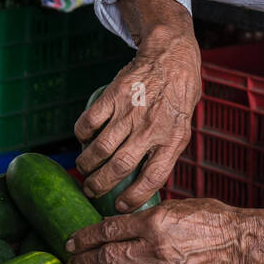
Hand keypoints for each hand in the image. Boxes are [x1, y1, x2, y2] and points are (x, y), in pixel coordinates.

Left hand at [61, 199, 263, 263]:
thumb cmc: (210, 218)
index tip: (70, 244)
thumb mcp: (174, 206)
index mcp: (151, 222)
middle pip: (105, 258)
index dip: (83, 237)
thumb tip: (119, 222)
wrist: (239, 241)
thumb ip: (146, 216)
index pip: (107, 230)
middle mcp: (151, 249)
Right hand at [73, 5, 200, 211]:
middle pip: (120, 166)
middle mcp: (151, 127)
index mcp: (172, 139)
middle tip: (91, 190)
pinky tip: (82, 141)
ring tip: (84, 170)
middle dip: (100, 185)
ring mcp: (131, 111)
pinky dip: (81, 135)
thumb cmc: (179, 97)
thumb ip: (166, 152)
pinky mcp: (114, 95)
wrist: (171, 57)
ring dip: (87, 164)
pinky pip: (89, 121)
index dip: (134, 198)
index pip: (153, 178)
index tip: (119, 206)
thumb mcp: (182, 127)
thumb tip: (145, 184)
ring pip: (101, 147)